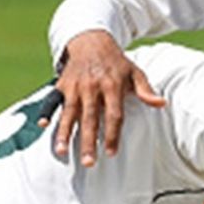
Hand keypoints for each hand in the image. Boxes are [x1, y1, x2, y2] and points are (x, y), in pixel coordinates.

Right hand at [52, 30, 165, 166]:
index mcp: (112, 85)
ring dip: (64, 133)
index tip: (111, 153)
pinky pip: (52, 100)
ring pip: (70, 113)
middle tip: (88, 162)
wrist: (91, 40)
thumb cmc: (116, 62)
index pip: (114, 115)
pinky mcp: (62, 85)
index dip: (112, 135)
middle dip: (88, 142)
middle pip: (90, 119)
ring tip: (62, 152)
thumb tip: (161, 104)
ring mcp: (75, 86)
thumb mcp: (134, 72)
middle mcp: (92, 87)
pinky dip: (46, 111)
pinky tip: (43, 125)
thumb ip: (145, 90)